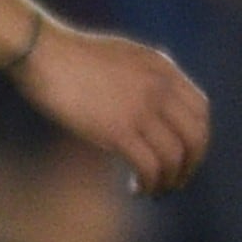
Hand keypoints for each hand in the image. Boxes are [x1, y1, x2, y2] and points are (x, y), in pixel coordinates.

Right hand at [17, 21, 209, 195]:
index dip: (197, 137)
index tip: (182, 154)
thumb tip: (148, 100)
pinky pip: (149, 166)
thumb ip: (143, 74)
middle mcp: (161, 89)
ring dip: (169, 180)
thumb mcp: (120, 54)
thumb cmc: (68, 54)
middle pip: (196, 137)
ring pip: (174, 156)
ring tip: (153, 190)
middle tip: (175, 181)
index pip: (200, 110)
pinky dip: (148, 183)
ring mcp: (141, 110)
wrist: (41, 51)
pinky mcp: (118, 131)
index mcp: (163, 69)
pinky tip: (135, 188)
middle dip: (190, 165)